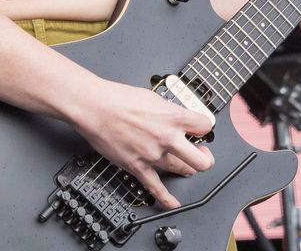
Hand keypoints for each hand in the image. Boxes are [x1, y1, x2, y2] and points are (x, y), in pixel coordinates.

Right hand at [65, 76, 214, 209]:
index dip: (205, 127)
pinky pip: (156, 188)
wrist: (94, 107)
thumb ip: (168, 111)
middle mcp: (167, 137)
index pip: (205, 126)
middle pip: (201, 159)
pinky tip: (173, 202)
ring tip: (187, 167)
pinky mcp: (138, 167)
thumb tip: (176, 117)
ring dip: (187, 169)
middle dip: (205, 158)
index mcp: (172, 116)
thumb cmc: (118, 99)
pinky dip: (166, 198)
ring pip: (181, 170)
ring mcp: (153, 154)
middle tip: (203, 154)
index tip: (201, 129)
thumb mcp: (152, 97)